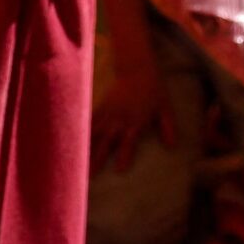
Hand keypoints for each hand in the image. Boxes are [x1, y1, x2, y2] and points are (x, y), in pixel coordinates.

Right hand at [89, 32, 175, 172]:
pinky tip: (70, 143)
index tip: (119, 170)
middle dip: (97, 159)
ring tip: (75, 164)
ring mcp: (108, 113)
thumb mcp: (165, 107)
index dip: (125, 156)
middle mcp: (119, 119)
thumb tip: (172, 146)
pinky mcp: (100, 106)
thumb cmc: (154, 89)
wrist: (137, 68)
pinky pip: (88, 121)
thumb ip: (168, 126)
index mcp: (136, 122)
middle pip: (106, 142)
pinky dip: (80, 133)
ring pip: (93, 134)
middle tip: (89, 175)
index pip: (129, 142)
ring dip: (84, 149)